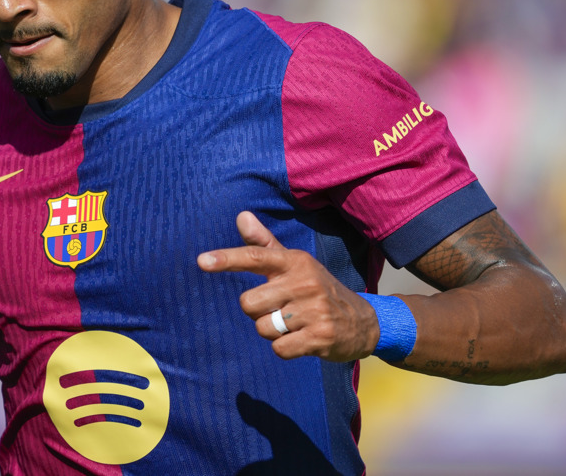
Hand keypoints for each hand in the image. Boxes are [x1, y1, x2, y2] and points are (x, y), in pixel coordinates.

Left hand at [197, 211, 380, 361]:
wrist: (363, 322)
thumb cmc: (316, 289)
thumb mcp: (294, 264)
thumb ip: (264, 244)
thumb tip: (241, 216)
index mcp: (295, 262)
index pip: (255, 257)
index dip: (227, 259)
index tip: (202, 261)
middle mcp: (305, 282)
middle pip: (249, 303)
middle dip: (257, 311)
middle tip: (279, 309)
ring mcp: (314, 310)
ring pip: (262, 328)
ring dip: (272, 332)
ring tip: (294, 324)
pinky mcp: (321, 337)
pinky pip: (279, 349)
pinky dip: (285, 348)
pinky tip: (302, 339)